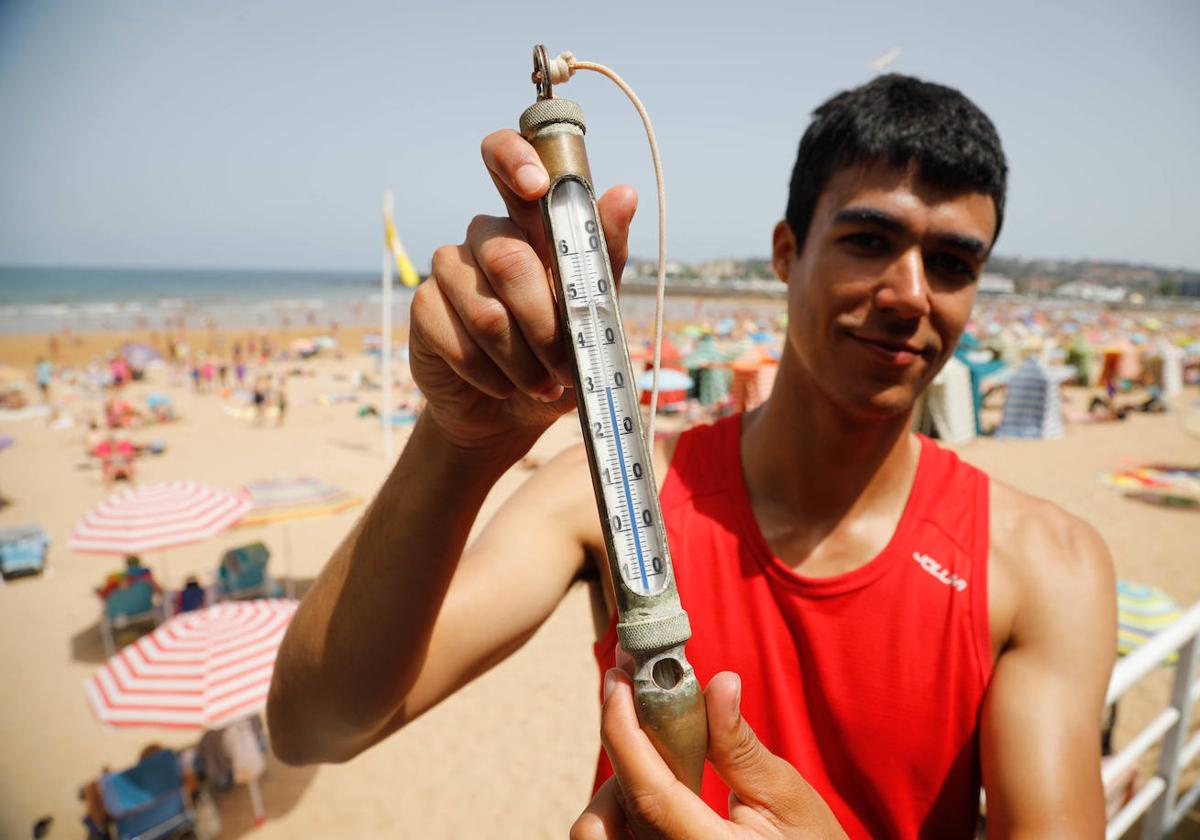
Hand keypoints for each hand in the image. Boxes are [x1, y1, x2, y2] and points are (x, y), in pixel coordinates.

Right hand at [409, 128, 637, 456]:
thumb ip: (604, 255)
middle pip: (507, 258)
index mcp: (530, 223)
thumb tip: (624, 193)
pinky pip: (458, 339)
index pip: (508, 158)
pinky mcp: (423, 308)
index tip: (536, 187)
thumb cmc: (559, 354)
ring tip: (540, 384)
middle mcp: (486, 236)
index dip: (514, 160)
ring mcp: (450, 270)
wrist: (515, 411)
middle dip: (544, 323)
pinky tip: (502, 385)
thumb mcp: (596, 311)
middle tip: (565, 364)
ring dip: (522, 360)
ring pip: (486, 310)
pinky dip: (490, 374)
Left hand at [571, 670, 846, 839]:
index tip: (617, 679)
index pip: (649, 794)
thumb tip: (720, 684)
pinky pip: (616, 838)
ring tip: (656, 754)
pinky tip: (653, 789)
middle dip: (622, 754)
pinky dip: (621, 810)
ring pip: (601, 833)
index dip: (624, 730)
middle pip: (612, 815)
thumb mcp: (787, 798)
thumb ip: (740, 747)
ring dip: (616, 786)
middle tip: (641, 706)